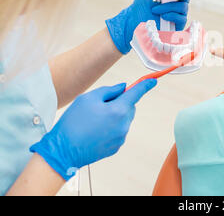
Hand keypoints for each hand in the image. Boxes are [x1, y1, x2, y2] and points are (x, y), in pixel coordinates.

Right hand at [30, 79, 156, 180]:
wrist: (63, 150)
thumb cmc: (73, 122)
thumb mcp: (88, 98)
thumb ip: (109, 90)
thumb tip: (123, 88)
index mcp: (118, 110)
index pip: (136, 93)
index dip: (145, 85)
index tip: (153, 81)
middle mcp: (124, 124)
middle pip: (129, 107)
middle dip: (119, 103)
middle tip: (99, 106)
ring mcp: (121, 137)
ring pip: (124, 119)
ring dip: (114, 116)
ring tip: (93, 121)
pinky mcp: (116, 146)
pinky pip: (118, 131)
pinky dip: (111, 127)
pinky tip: (94, 131)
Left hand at [106, 0, 190, 53]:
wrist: (137, 18)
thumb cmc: (144, 3)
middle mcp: (180, 0)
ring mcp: (181, 12)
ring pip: (183, 6)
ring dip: (167, 6)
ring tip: (154, 9)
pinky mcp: (179, 23)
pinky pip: (181, 18)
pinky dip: (171, 15)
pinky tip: (162, 16)